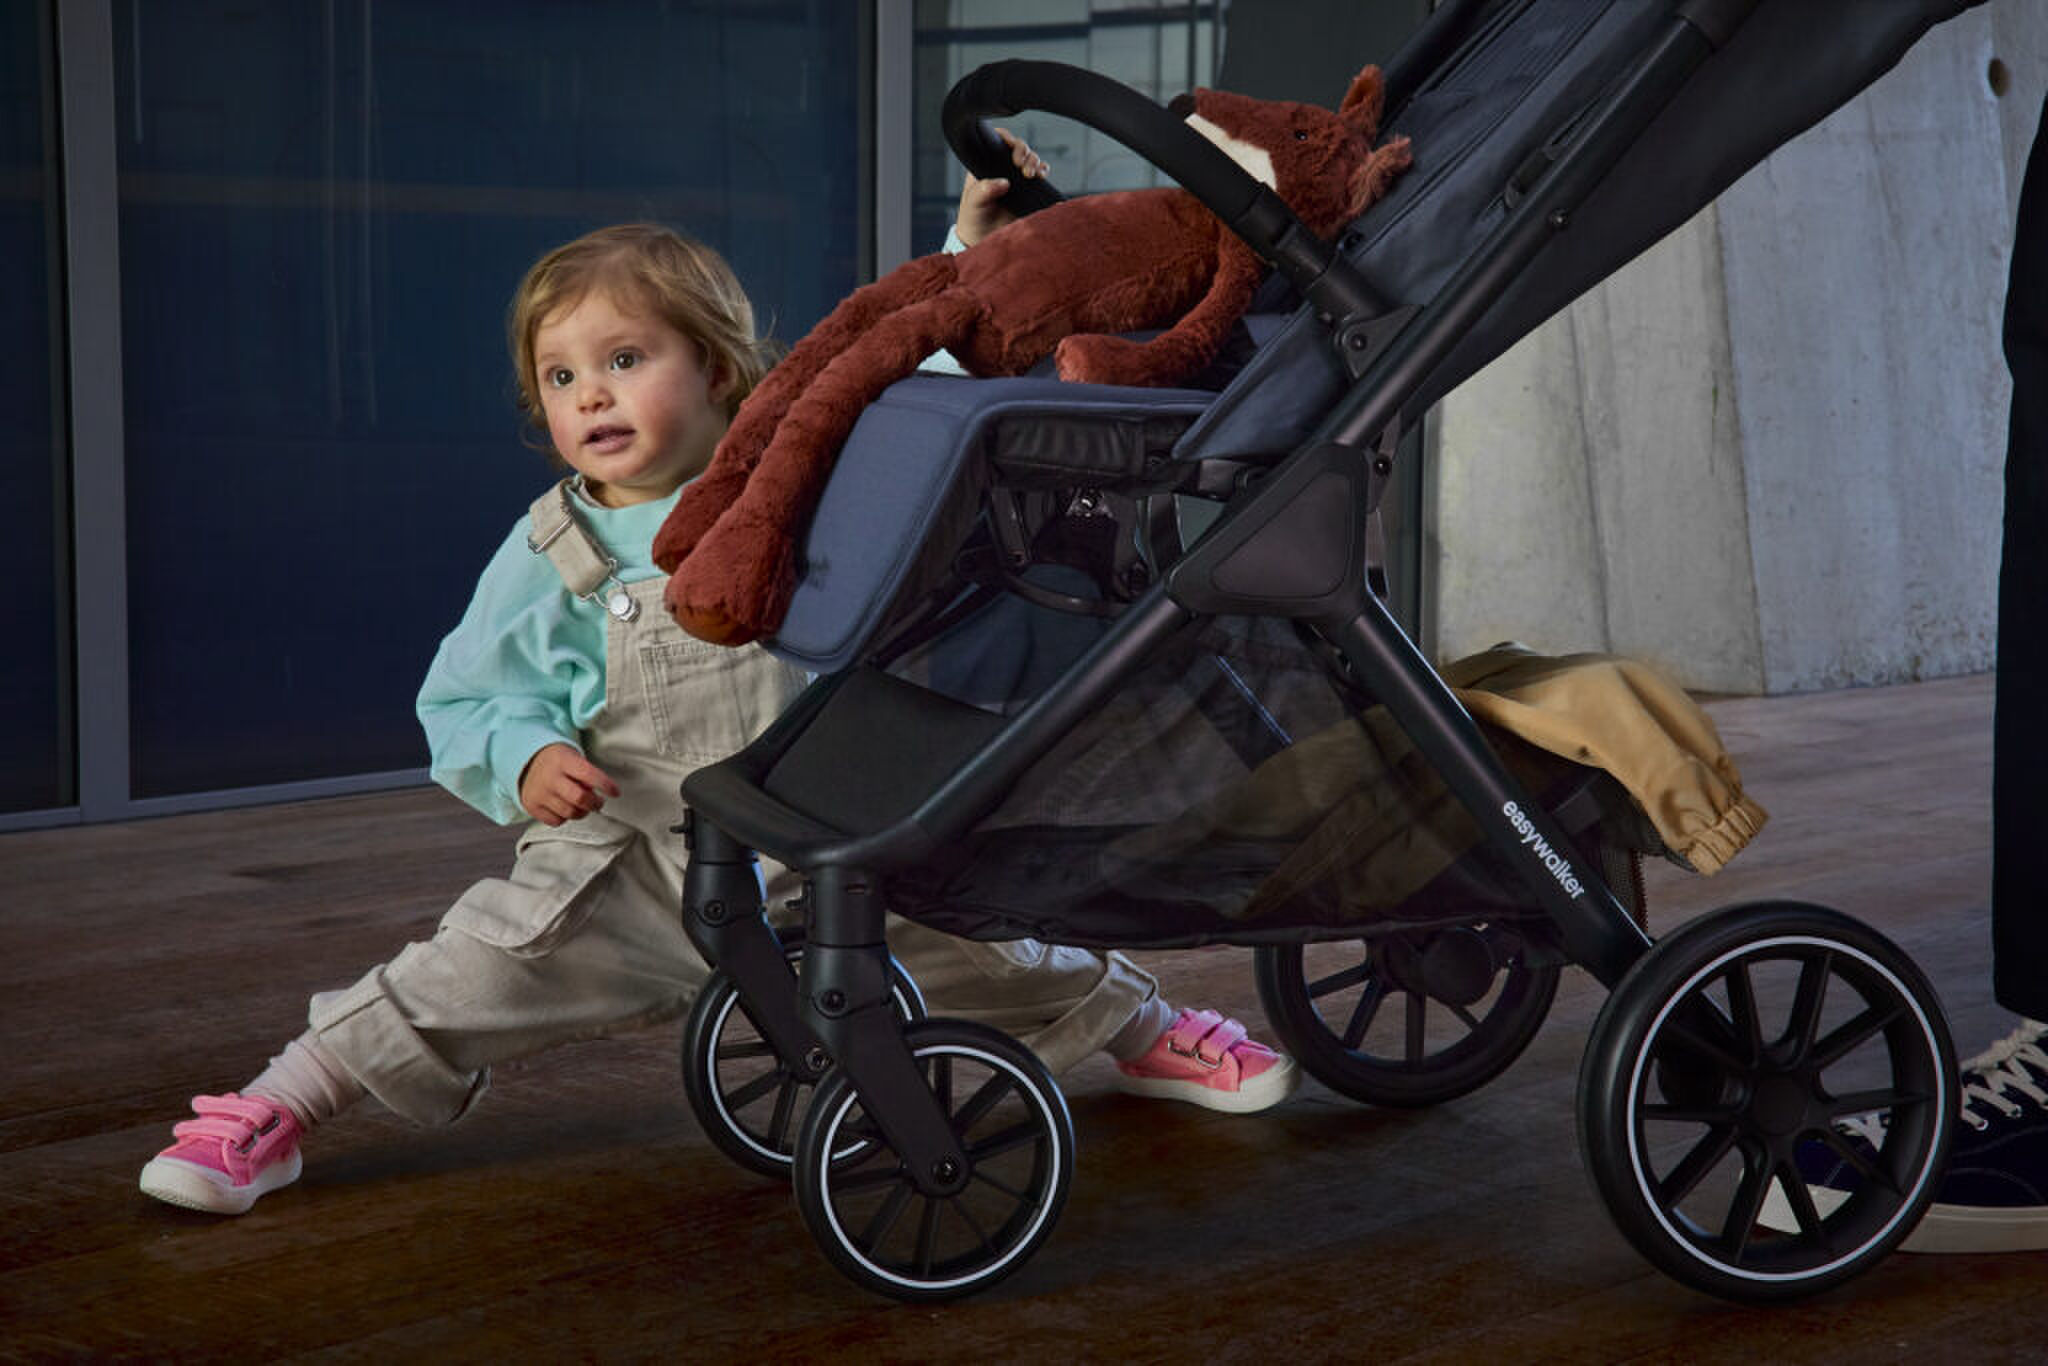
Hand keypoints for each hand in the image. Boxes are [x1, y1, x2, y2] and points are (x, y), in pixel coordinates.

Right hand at [518, 743, 620, 825]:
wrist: (526, 762)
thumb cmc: (557, 761)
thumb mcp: (573, 757)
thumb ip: (586, 774)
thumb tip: (598, 793)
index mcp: (562, 760)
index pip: (588, 774)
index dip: (605, 785)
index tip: (615, 792)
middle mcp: (549, 777)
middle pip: (579, 798)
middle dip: (595, 803)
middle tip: (599, 802)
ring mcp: (539, 793)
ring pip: (569, 813)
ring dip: (582, 812)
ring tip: (583, 805)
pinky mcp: (532, 807)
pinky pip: (556, 821)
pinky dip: (565, 817)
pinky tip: (565, 807)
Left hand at [955, 126, 1048, 246]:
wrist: (985, 240)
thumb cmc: (974, 219)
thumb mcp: (974, 204)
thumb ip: (984, 191)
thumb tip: (1003, 182)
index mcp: (985, 165)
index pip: (997, 141)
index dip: (1006, 139)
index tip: (1011, 147)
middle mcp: (1002, 168)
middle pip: (1018, 147)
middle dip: (1024, 152)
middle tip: (1021, 166)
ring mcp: (1016, 178)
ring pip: (1031, 158)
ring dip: (1034, 161)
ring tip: (1031, 174)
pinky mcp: (1028, 189)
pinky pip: (1040, 173)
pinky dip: (1043, 171)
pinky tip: (1041, 176)